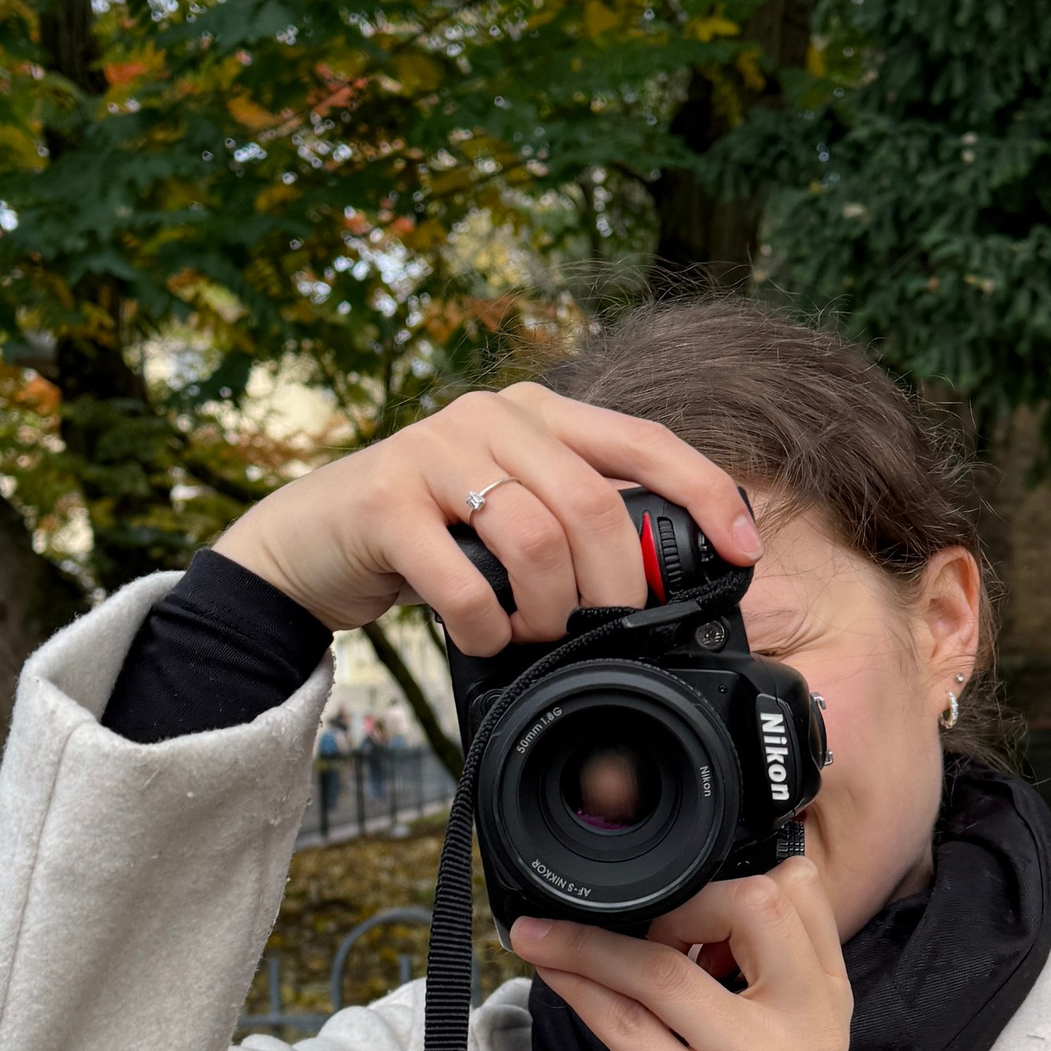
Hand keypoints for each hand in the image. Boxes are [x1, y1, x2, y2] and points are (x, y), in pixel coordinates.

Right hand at [213, 382, 760, 653]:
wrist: (306, 545)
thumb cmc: (427, 539)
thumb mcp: (509, 518)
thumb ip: (574, 526)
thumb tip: (660, 583)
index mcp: (537, 413)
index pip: (644, 440)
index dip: (705, 493)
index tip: (744, 551)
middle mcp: (490, 416)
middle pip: (594, 504)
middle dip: (615, 587)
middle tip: (605, 634)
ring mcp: (433, 449)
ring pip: (536, 537)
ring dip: (550, 610)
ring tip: (534, 636)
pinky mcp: (385, 499)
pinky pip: (463, 577)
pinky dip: (487, 626)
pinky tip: (483, 637)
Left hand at [514, 858, 851, 1050]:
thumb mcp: (780, 1046)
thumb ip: (752, 975)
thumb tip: (670, 905)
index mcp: (829, 1001)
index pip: (800, 891)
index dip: (732, 876)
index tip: (680, 898)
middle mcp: (807, 1029)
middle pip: (750, 908)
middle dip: (675, 899)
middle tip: (628, 921)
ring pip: (664, 970)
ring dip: (587, 943)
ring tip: (541, 935)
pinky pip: (625, 1026)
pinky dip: (577, 989)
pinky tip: (551, 975)